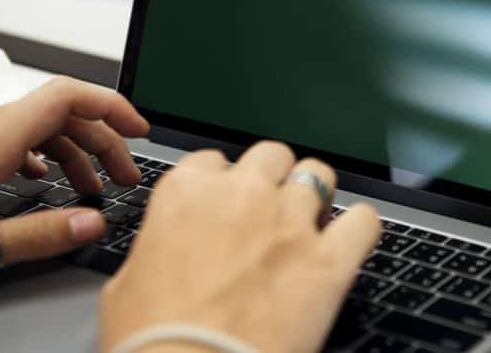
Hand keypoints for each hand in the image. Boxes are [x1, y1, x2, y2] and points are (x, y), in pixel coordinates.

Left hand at [0, 78, 148, 293]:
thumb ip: (35, 236)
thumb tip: (92, 223)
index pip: (65, 97)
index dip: (111, 106)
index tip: (139, 130)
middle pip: (58, 111)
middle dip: (102, 139)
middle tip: (123, 177)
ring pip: (35, 123)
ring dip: (73, 151)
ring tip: (92, 189)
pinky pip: (10, 135)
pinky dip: (42, 154)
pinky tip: (42, 182)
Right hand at [100, 142, 381, 352]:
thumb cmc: (151, 340)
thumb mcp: (126, 286)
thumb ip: (155, 248)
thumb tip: (164, 252)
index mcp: (186, 193)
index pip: (211, 161)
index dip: (220, 184)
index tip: (223, 206)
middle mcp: (242, 194)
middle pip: (271, 155)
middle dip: (271, 179)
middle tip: (267, 213)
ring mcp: (290, 222)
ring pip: (318, 173)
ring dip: (314, 195)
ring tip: (308, 223)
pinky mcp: (329, 259)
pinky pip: (364, 220)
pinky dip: (359, 228)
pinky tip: (348, 241)